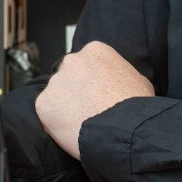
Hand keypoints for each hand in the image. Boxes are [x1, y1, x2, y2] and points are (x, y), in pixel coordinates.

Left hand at [34, 41, 153, 159]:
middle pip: (69, 76)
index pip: (88, 64)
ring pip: (57, 94)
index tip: (98, 95)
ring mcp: (55, 81)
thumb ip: (120, 74)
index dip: (92, 81)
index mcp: (95, 51)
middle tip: (88, 110)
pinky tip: (71, 131)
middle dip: (75, 90)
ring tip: (81, 123)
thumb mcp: (139, 80)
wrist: (124, 130)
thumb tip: (117, 81)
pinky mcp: (43, 103)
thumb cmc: (136, 107)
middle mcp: (72, 61)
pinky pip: (47, 113)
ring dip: (65, 106)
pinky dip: (55, 122)